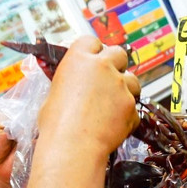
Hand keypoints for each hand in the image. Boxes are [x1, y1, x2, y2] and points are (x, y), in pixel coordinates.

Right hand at [39, 36, 140, 159]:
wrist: (73, 147)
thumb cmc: (56, 125)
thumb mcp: (52, 95)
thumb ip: (68, 83)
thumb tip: (72, 87)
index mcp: (78, 59)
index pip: (91, 41)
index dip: (93, 51)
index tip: (93, 60)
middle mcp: (102, 66)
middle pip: (118, 53)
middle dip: (116, 64)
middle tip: (109, 79)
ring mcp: (120, 85)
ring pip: (132, 79)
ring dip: (126, 88)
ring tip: (113, 105)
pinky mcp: (131, 106)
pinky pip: (133, 107)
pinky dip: (127, 115)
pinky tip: (114, 125)